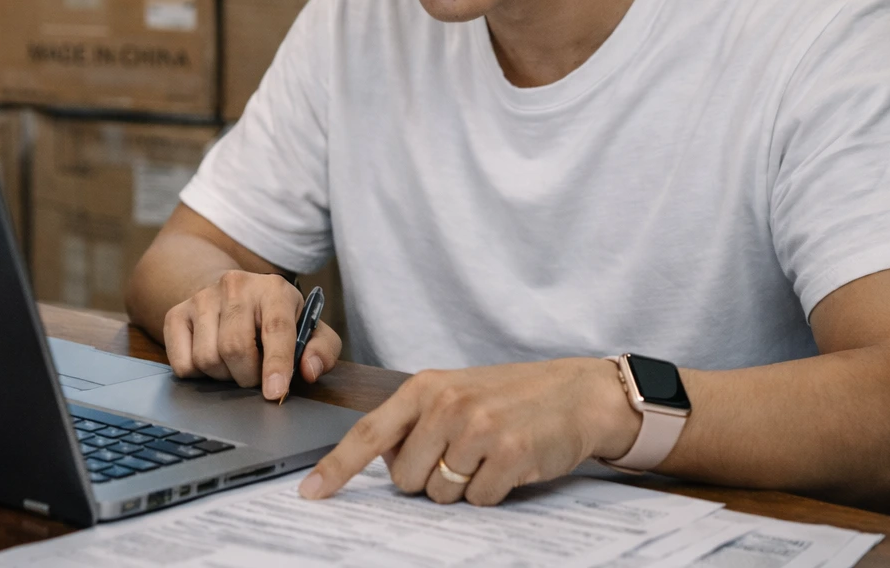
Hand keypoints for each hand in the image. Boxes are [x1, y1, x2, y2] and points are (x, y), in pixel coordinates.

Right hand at [162, 270, 341, 401]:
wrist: (232, 294)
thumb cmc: (276, 318)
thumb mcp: (309, 329)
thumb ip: (321, 350)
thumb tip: (309, 370)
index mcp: (274, 289)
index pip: (275, 329)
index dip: (276, 364)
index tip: (275, 393)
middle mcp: (235, 286)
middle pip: (235, 348)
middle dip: (248, 376)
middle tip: (256, 375)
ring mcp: (201, 298)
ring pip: (207, 359)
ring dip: (224, 376)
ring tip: (235, 364)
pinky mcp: (175, 314)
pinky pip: (182, 364)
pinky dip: (198, 375)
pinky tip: (213, 359)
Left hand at [299, 358, 641, 504]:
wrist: (577, 393)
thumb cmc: (512, 396)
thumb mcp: (456, 392)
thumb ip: (416, 420)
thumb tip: (382, 461)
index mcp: (425, 387)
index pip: (368, 432)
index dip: (337, 467)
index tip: (312, 492)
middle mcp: (446, 405)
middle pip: (404, 478)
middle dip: (427, 479)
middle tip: (459, 455)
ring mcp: (477, 430)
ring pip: (439, 493)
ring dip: (461, 486)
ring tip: (487, 455)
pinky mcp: (508, 455)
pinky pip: (479, 500)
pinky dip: (492, 492)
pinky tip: (509, 464)